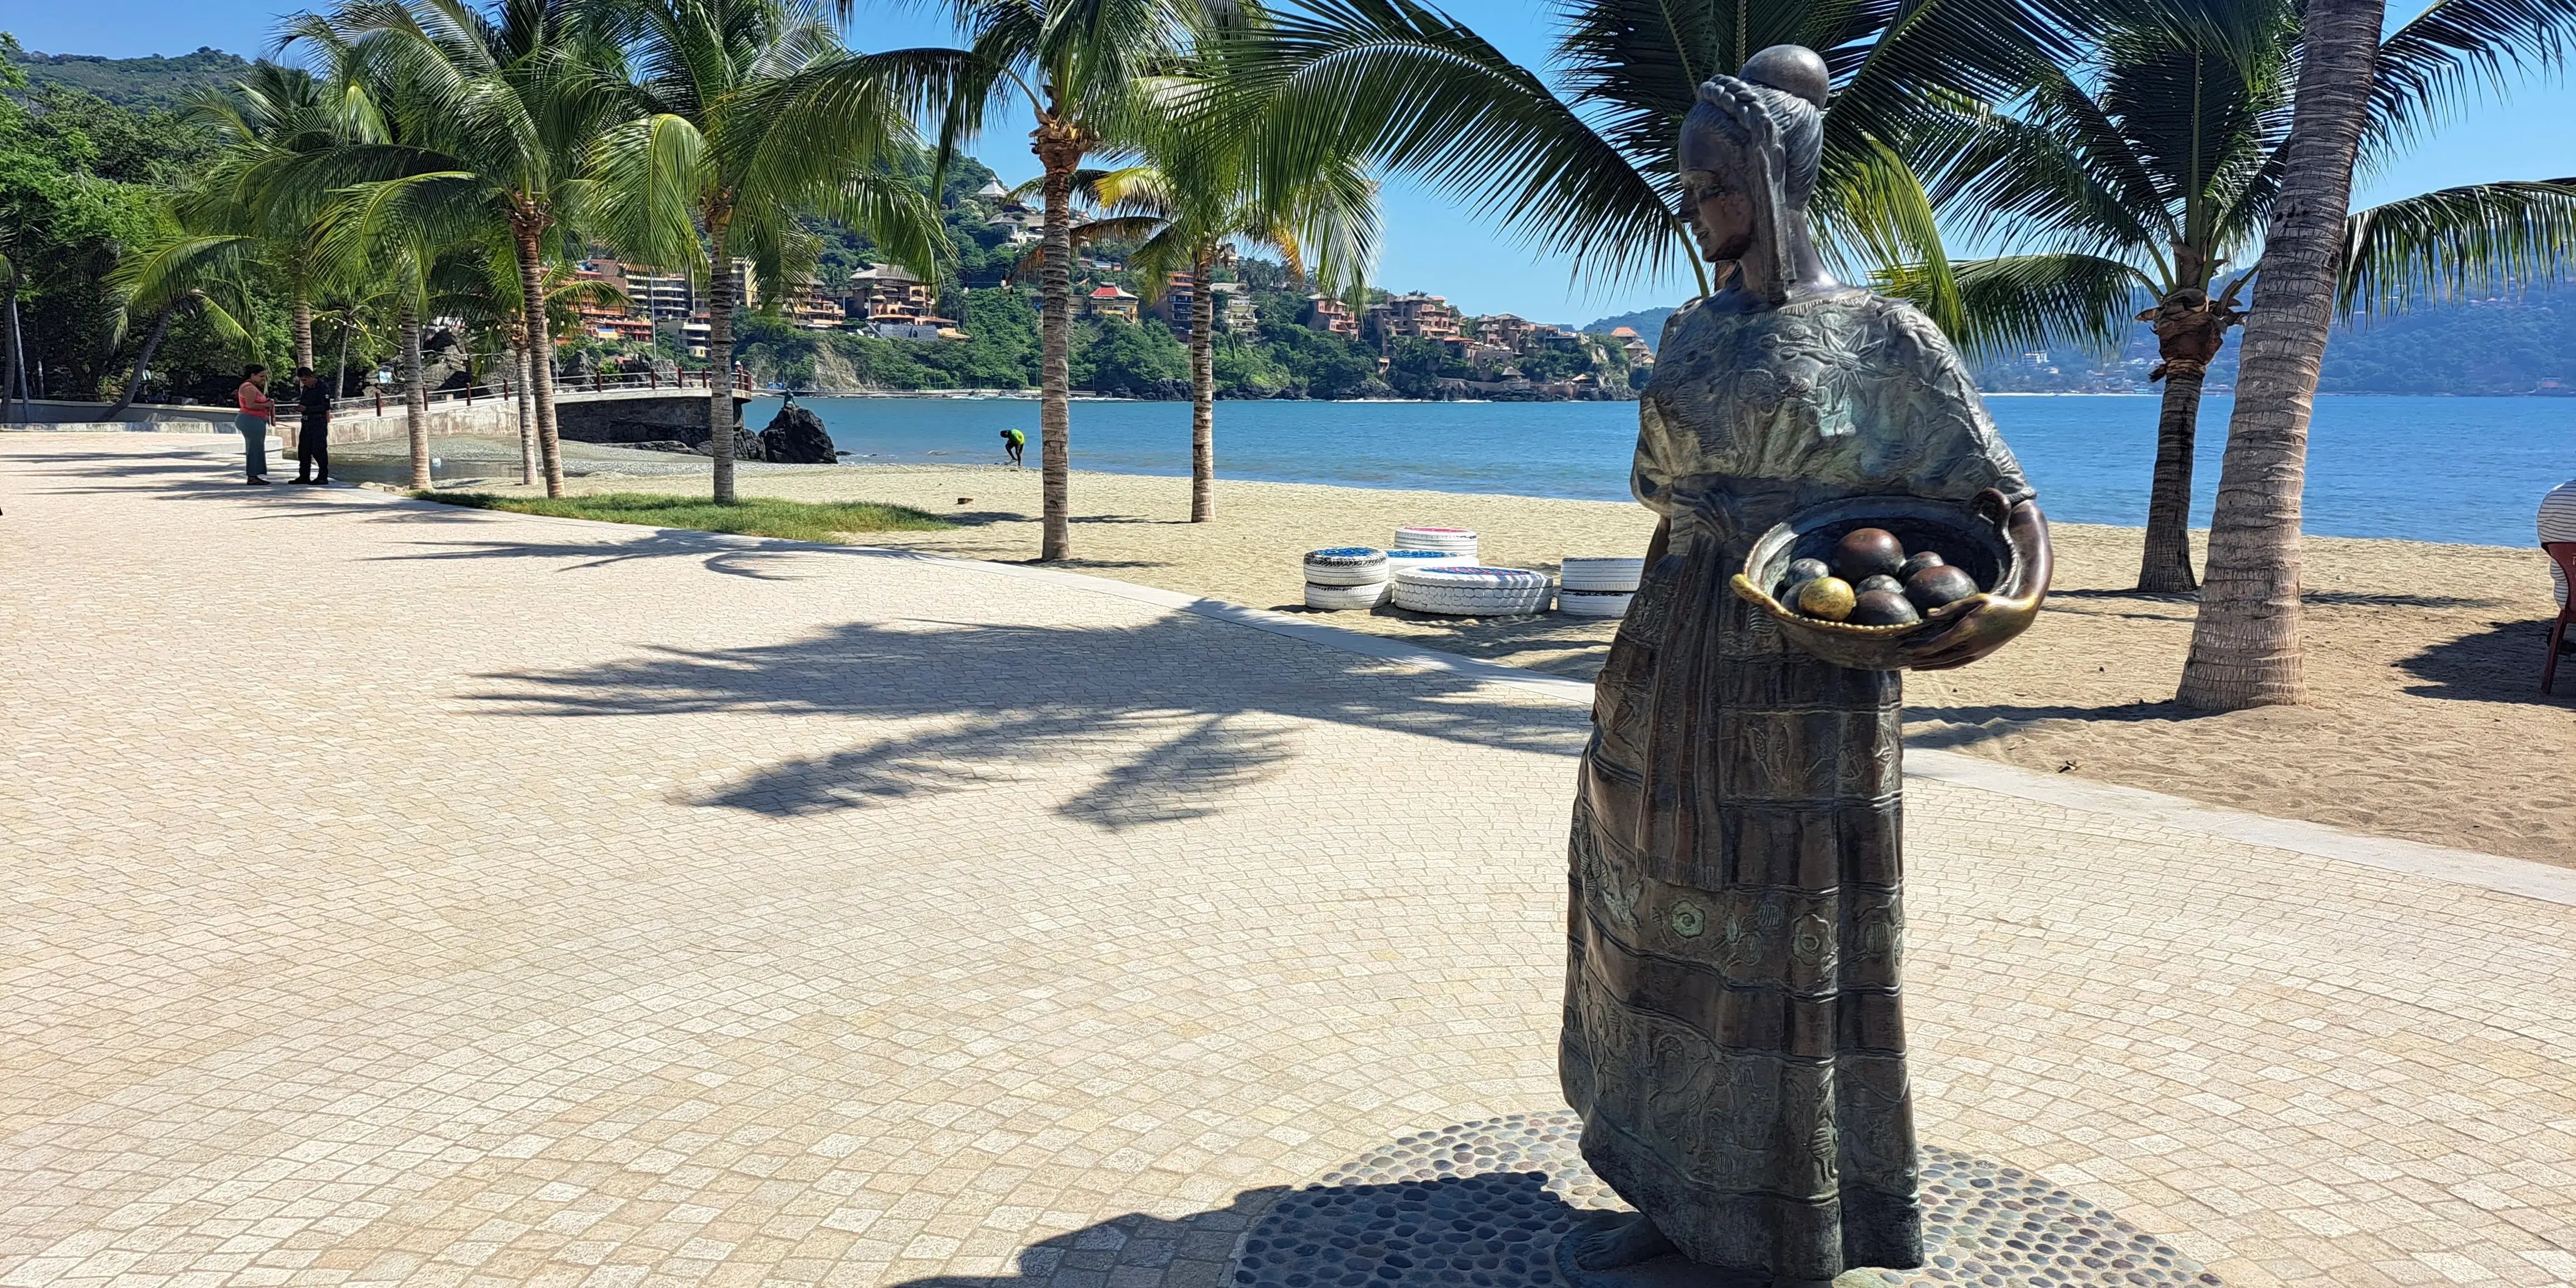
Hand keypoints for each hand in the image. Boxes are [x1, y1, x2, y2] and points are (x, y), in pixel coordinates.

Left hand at [1896, 490, 2050, 671]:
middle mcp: (1970, 645)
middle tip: (1902, 659)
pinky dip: (1943, 665)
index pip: (1937, 644)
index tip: (1906, 647)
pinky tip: (1934, 665)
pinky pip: (1957, 663)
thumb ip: (1951, 608)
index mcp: (1966, 630)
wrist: (2020, 617)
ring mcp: (1975, 653)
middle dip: (1920, 659)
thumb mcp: (1975, 600)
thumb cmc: (1996, 604)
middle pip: (1939, 657)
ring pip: (1948, 664)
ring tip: (1914, 667)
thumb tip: (1928, 615)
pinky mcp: (1979, 655)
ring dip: (1930, 666)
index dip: (1919, 648)